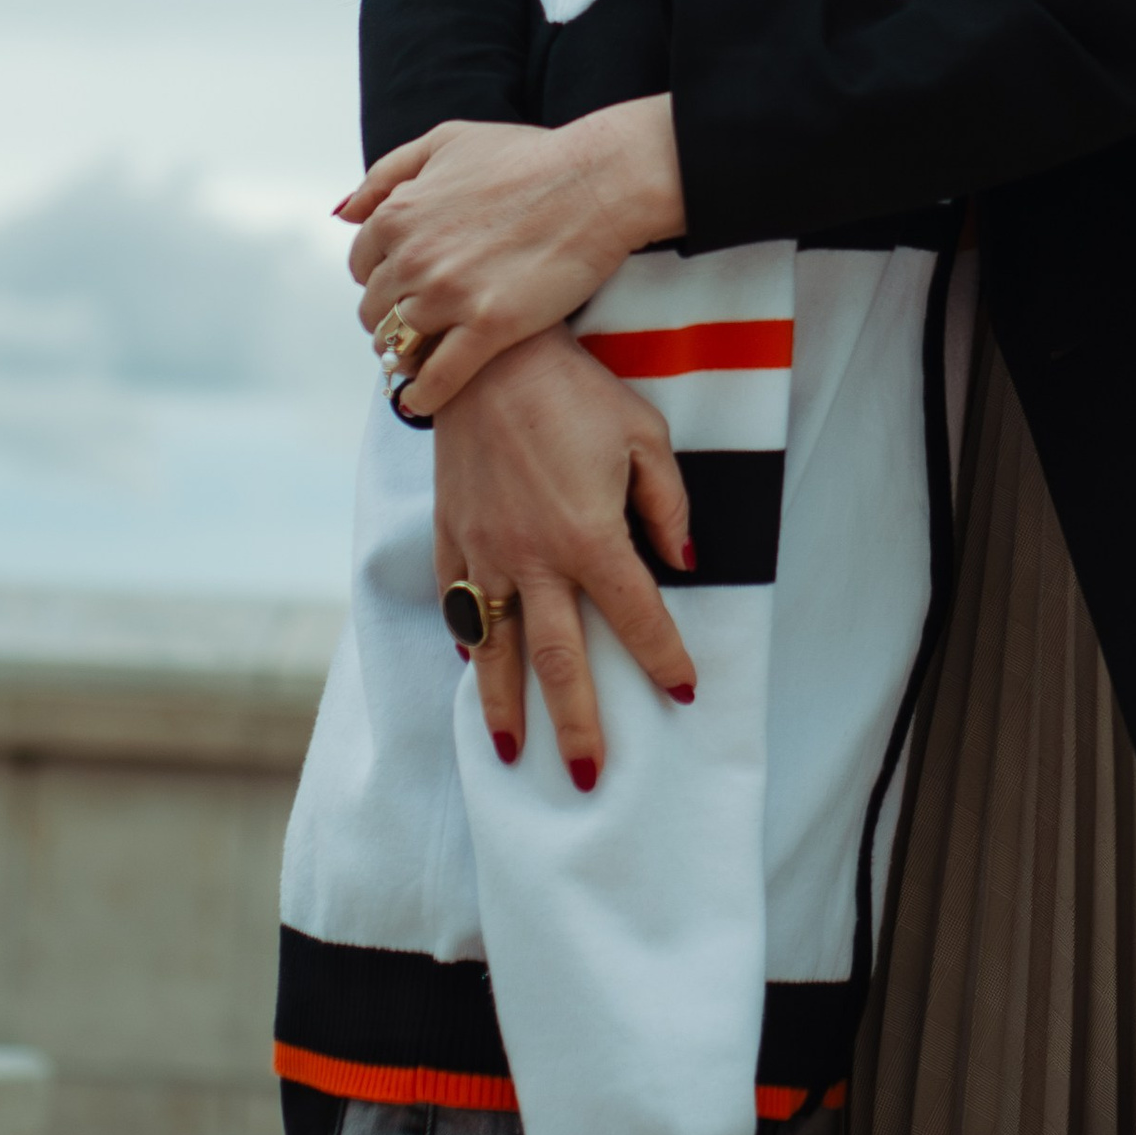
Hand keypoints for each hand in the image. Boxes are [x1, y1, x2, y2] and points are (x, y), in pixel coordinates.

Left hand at [342, 99, 684, 412]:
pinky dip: (425, 395)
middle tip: (415, 324)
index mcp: (397, 215)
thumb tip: (346, 211)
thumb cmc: (531, 156)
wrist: (598, 181)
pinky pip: (438, 378)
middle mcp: (413, 258)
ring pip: (399, 345)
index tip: (402, 286)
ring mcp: (449, 296)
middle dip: (390, 318)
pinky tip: (423, 401)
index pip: (362, 266)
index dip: (382, 278)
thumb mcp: (447, 140)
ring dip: (403, 357)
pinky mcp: (490, 327)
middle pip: (376, 309)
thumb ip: (389, 172)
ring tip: (418, 361)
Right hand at [432, 326, 696, 783]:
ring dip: (506, 707)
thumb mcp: (644, 434)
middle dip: (578, 723)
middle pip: (560, 660)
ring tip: (514, 755)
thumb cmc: (575, 392)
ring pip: (498, 649)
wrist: (485, 357)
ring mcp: (485, 553)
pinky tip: (477, 674)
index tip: (684, 691)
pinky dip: (469, 645)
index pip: (636, 616)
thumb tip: (684, 559)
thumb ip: (666, 502)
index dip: (663, 656)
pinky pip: (458, 606)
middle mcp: (534, 559)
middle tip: (590, 777)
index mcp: (589, 535)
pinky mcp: (451, 537)